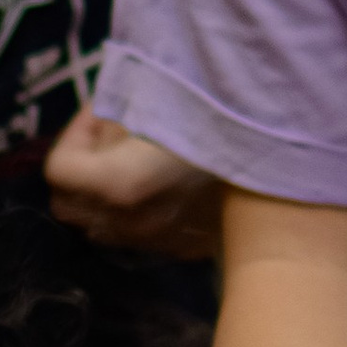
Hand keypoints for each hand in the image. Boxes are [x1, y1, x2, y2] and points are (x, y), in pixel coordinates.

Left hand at [45, 107, 224, 258]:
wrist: (287, 167)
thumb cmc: (220, 118)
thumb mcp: (159, 99)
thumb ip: (118, 111)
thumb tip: (104, 119)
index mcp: (119, 186)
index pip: (58, 171)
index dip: (74, 134)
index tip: (104, 111)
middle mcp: (131, 224)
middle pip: (70, 206)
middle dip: (82, 167)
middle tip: (113, 135)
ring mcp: (159, 242)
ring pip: (102, 225)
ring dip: (105, 192)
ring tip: (140, 158)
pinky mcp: (185, 247)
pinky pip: (139, 233)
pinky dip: (136, 209)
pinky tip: (168, 181)